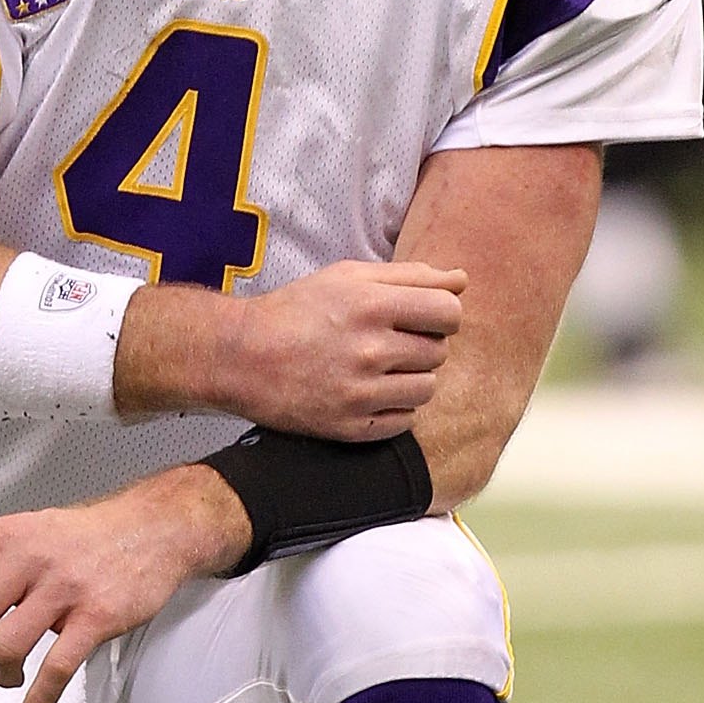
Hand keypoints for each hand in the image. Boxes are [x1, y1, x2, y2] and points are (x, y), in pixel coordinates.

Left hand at [0, 463, 248, 702]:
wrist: (152, 528)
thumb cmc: (76, 539)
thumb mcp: (13, 539)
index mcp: (1, 539)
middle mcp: (28, 559)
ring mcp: (65, 587)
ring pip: (7, 647)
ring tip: (9, 676)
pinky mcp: (99, 615)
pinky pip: (58, 668)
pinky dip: (39, 698)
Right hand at [116, 258, 463, 438]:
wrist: (242, 357)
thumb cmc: (297, 311)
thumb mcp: (348, 277)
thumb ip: (409, 276)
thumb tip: (462, 281)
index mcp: (371, 305)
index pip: (450, 312)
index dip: (442, 313)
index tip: (422, 316)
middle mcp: (369, 350)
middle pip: (439, 351)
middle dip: (422, 344)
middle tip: (388, 341)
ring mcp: (360, 392)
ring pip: (427, 388)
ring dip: (412, 378)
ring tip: (380, 368)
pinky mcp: (350, 426)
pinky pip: (404, 421)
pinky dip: (394, 408)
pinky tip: (368, 393)